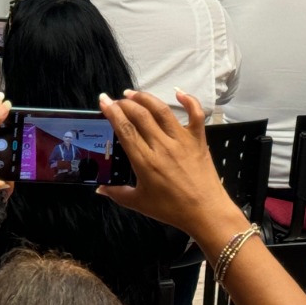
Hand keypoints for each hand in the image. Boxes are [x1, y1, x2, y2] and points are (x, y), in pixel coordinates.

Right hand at [98, 90, 241, 244]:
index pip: (125, 129)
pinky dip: (188, 100)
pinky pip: (196, 114)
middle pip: (140, 115)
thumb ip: (117, 193)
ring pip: (161, 110)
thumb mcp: (139, 203)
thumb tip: (99, 188)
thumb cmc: (171, 209)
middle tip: (116, 100)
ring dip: (145, 98)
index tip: (103, 101)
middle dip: (124, 103)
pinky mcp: (198, 139)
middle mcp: (162, 146)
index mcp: (145, 161)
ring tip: (132, 94)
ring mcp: (182, 140)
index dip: (112, 112)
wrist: (206, 212)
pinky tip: (178, 92)